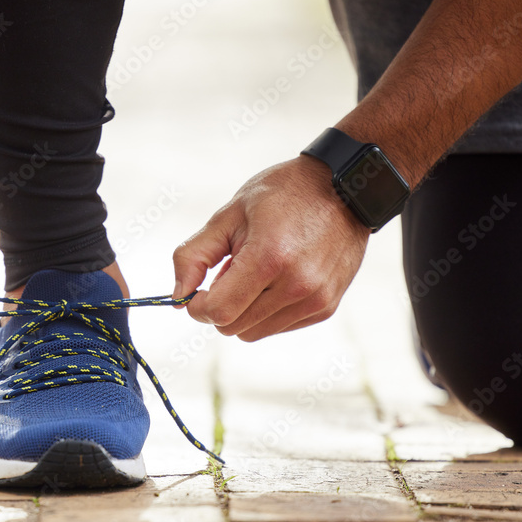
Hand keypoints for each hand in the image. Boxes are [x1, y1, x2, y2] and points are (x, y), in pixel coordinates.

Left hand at [172, 156, 369, 341]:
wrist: (344, 188)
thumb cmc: (283, 195)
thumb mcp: (230, 214)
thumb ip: (195, 255)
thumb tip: (177, 295)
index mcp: (269, 258)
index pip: (218, 312)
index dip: (197, 306)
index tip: (196, 291)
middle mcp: (297, 286)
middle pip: (233, 327)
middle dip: (220, 306)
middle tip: (229, 271)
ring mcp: (315, 300)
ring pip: (254, 333)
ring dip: (244, 310)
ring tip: (256, 272)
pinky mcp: (326, 307)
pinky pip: (279, 327)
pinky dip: (268, 311)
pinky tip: (277, 279)